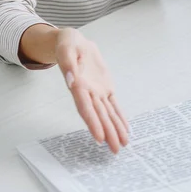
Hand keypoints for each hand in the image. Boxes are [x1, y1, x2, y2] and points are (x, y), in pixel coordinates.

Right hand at [55, 28, 128, 153]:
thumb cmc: (67, 45)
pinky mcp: (105, 87)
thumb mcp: (65, 49)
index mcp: (77, 84)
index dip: (92, 122)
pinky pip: (113, 104)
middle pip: (98, 115)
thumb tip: (71, 78)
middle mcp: (87, 92)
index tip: (99, 137)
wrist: (74, 42)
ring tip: (122, 144)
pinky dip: (119, 116)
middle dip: (108, 132)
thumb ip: (68, 64)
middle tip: (115, 149)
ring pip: (107, 112)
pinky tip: (124, 128)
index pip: (85, 107)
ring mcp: (97, 91)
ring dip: (115, 128)